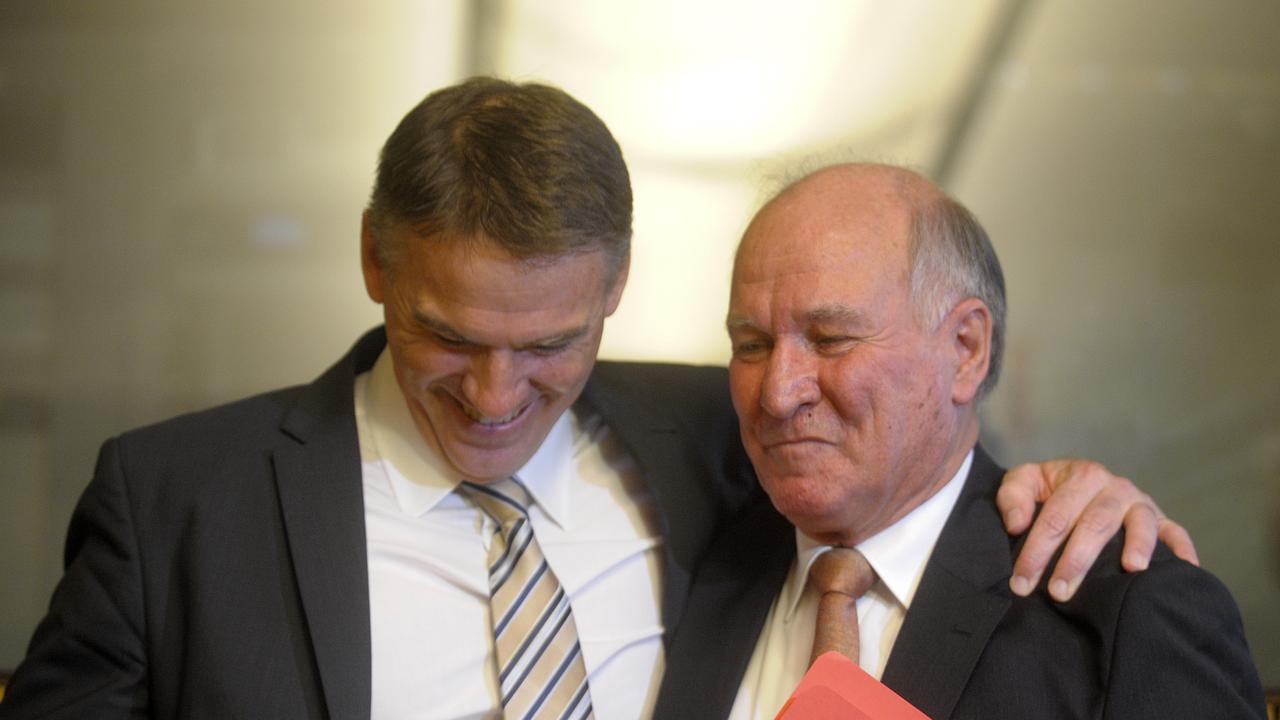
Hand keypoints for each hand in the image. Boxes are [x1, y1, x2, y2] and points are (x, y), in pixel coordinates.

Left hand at [996, 458, 1197, 601]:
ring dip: (1137, 547)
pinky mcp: (1161, 520)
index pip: (1055, 517)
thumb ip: (1013, 497)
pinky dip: (1182, 549)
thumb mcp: (1023, 482)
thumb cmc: (1047, 489)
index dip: (1037, 551)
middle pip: (1095, 524)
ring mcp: (1141, 503)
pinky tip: (1185, 569)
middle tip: (1058, 592)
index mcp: (1081, 475)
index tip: (1021, 582)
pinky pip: (1176, 532)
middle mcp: (1115, 487)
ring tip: (1130, 570)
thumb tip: (1017, 524)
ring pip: (1140, 524)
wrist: (1075, 481)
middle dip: (1076, 561)